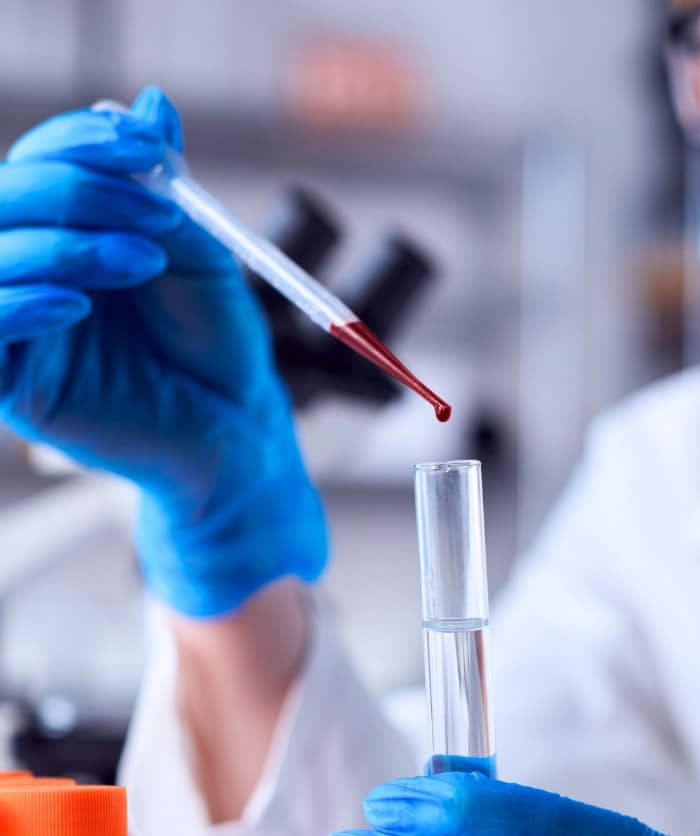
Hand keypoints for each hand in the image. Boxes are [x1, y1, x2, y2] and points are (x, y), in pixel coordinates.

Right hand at [0, 87, 326, 615]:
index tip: (147, 145)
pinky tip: (76, 304)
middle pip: (3, 198)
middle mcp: (31, 271)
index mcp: (67, 233)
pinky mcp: (15, 385)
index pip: (38, 163)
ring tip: (144, 261)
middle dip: (76, 187)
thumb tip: (150, 103)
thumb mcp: (199, 252)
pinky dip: (20, 303)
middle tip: (155, 207)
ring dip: (64, 244)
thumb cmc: (217, 344)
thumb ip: (164, 187)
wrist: (235, 427)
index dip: (80, 142)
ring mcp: (18, 327)